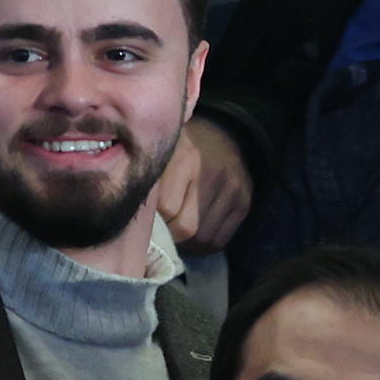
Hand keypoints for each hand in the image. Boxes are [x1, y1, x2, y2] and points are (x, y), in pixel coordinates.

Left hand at [155, 118, 252, 254]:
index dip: (153, 219)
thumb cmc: (179, 149)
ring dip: (187, 243)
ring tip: (177, 233)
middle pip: (187, 227)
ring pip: (204, 239)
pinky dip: (204, 245)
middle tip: (161, 231)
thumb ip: (148, 182)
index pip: (167, 209)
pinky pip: (220, 240)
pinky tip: (194, 235)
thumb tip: (135, 220)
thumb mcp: (159, 155)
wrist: (222, 134)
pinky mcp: (244, 203)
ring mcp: (233, 190)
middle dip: (170, 236)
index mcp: (184, 159)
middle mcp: (212, 175)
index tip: (146, 219)